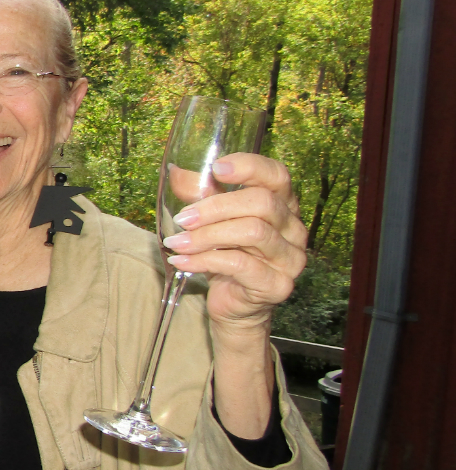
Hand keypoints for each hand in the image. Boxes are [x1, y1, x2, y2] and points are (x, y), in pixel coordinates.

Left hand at [162, 153, 306, 339]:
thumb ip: (199, 193)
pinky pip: (240, 264)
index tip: (216, 168)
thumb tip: (175, 172)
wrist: (232, 303)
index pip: (277, 175)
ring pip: (251, 232)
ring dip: (206, 235)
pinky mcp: (278, 284)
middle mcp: (293, 229)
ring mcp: (290, 258)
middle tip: (183, 218)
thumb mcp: (211, 219)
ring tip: (177, 242)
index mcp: (283, 204)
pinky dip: (203, 260)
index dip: (249, 166)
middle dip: (215, 207)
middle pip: (261, 202)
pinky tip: (181, 261)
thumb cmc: (225, 253)